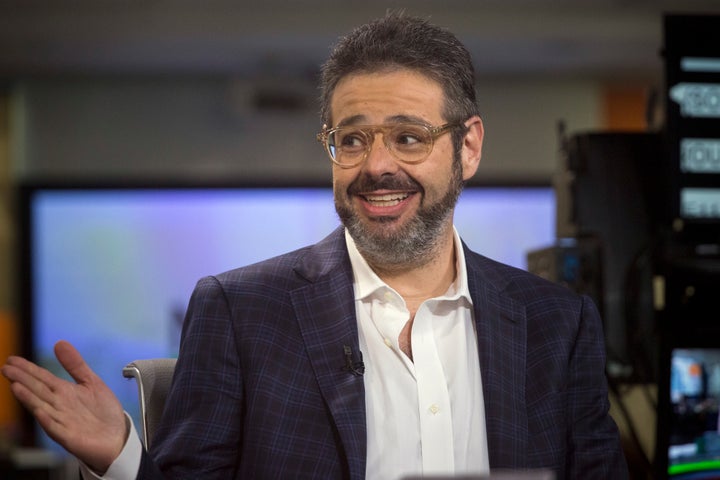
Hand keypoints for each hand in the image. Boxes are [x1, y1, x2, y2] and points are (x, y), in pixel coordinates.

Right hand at [1, 340, 127, 473]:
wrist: (117, 437)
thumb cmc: (102, 412)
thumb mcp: (91, 382)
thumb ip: (75, 365)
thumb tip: (60, 343)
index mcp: (64, 392)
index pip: (42, 377)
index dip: (28, 368)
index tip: (12, 359)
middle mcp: (59, 405)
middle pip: (38, 389)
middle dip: (22, 378)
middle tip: (6, 367)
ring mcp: (62, 420)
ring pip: (42, 407)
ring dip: (29, 397)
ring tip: (15, 385)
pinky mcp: (69, 436)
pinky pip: (55, 427)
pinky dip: (47, 419)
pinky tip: (40, 411)